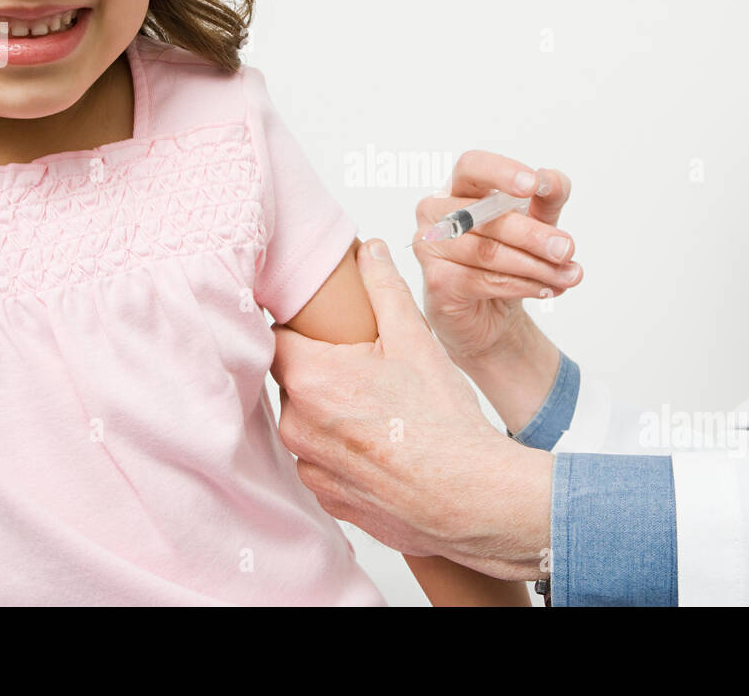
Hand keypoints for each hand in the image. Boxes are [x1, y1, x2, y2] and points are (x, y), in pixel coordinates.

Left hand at [270, 238, 552, 579]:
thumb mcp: (415, 339)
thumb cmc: (443, 423)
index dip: (300, 326)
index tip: (323, 325)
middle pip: (294, 380)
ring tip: (379, 410)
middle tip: (365, 366)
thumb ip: (384, 288)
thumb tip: (370, 251)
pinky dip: (343, 451)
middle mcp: (297, 426)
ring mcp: (310, 467)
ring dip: (330, 413)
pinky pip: (322, 462)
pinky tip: (381, 446)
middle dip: (322, 369)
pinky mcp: (327, 498)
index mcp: (310, 379)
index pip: (278, 337)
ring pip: (307, 423)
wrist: (470, 498)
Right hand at [414, 151, 580, 366]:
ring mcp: (430, 247)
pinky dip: (521, 285)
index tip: (534, 185)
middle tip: (567, 249)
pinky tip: (545, 289)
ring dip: (535, 266)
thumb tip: (552, 180)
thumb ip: (548, 196)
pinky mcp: (436, 282)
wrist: (492, 314)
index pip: (472, 166)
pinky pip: (484, 280)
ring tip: (567, 275)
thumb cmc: (508, 257)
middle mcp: (436, 213)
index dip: (501, 172)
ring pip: (487, 252)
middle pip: (484, 216)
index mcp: (459, 188)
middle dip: (533, 234)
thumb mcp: (537, 221)